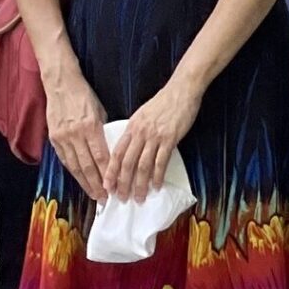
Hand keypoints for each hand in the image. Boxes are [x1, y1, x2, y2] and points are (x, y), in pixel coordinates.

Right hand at [42, 58, 113, 200]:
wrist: (61, 84)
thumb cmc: (84, 96)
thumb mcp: (99, 111)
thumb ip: (102, 132)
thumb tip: (108, 152)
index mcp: (90, 126)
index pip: (101, 156)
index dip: (107, 174)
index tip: (113, 186)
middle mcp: (76, 134)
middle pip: (88, 166)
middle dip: (97, 185)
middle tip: (104, 199)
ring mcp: (63, 138)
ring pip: (75, 167)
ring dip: (85, 183)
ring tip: (93, 195)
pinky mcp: (54, 139)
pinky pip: (65, 160)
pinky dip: (73, 173)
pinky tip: (80, 181)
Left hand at [109, 77, 200, 202]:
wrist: (182, 90)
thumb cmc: (164, 102)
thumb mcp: (142, 114)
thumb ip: (135, 131)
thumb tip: (130, 148)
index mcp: (132, 127)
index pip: (117, 153)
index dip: (111, 172)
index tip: (107, 186)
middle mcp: (140, 133)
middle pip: (127, 163)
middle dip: (123, 184)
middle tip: (121, 198)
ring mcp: (155, 136)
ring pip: (143, 166)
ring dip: (140, 184)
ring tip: (139, 197)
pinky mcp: (170, 139)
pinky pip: (161, 162)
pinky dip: (158, 176)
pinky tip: (157, 186)